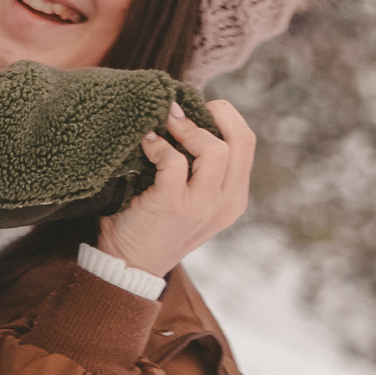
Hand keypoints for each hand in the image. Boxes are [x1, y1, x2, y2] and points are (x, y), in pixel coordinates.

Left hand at [94, 99, 256, 278]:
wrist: (129, 264)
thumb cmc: (152, 222)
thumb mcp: (190, 196)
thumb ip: (197, 167)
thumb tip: (183, 113)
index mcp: (233, 198)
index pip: (246, 143)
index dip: (226, 117)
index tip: (199, 109)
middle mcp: (225, 203)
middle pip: (241, 140)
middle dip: (215, 113)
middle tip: (183, 110)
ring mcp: (202, 207)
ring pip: (216, 150)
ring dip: (188, 129)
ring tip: (164, 124)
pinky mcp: (173, 206)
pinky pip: (174, 162)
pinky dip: (158, 146)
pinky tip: (145, 143)